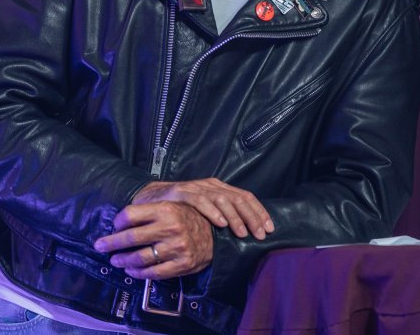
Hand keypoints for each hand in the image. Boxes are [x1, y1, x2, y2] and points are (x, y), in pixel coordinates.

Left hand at [93, 201, 212, 279]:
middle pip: (131, 237)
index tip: (114, 227)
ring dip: (123, 260)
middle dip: (111, 243)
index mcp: (165, 209)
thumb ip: (149, 210)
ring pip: (140, 258)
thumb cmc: (189, 218)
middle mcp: (170, 227)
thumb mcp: (172, 205)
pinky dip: (138, 273)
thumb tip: (121, 220)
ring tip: (115, 260)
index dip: (118, 222)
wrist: (216, 234)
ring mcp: (176, 247)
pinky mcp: (181, 264)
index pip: (130, 215)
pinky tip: (131, 270)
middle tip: (100, 246)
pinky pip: (153, 273)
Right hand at [132, 178, 273, 239]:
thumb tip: (246, 232)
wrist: (150, 198)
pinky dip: (212, 212)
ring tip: (242, 233)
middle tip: (259, 234)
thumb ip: (222, 216)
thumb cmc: (180, 209)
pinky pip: (200, 201)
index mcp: (220, 188)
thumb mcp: (205, 210)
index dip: (259, 212)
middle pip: (238, 198)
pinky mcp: (182, 192)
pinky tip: (220, 223)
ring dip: (235, 217)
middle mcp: (211, 185)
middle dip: (252, 217)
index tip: (269, 228)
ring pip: (222, 200)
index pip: (246, 197)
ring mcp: (197, 187)